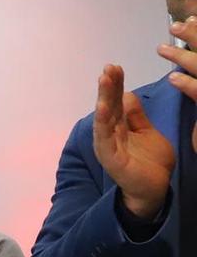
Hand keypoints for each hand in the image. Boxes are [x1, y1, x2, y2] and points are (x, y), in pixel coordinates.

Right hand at [98, 61, 174, 220]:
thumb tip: (127, 94)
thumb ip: (136, 116)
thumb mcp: (147, 132)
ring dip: (103, 99)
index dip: (116, 85)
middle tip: (108, 68)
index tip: (116, 67)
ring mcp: (109, 146)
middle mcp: (111, 134)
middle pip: (109, 106)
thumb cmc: (150, 163)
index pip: (117, 101)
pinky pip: (105, 138)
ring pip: (104, 119)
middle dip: (108, 87)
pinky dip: (102, 123)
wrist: (155, 189)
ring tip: (103, 81)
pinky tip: (103, 108)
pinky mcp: (111, 158)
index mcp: (120, 127)